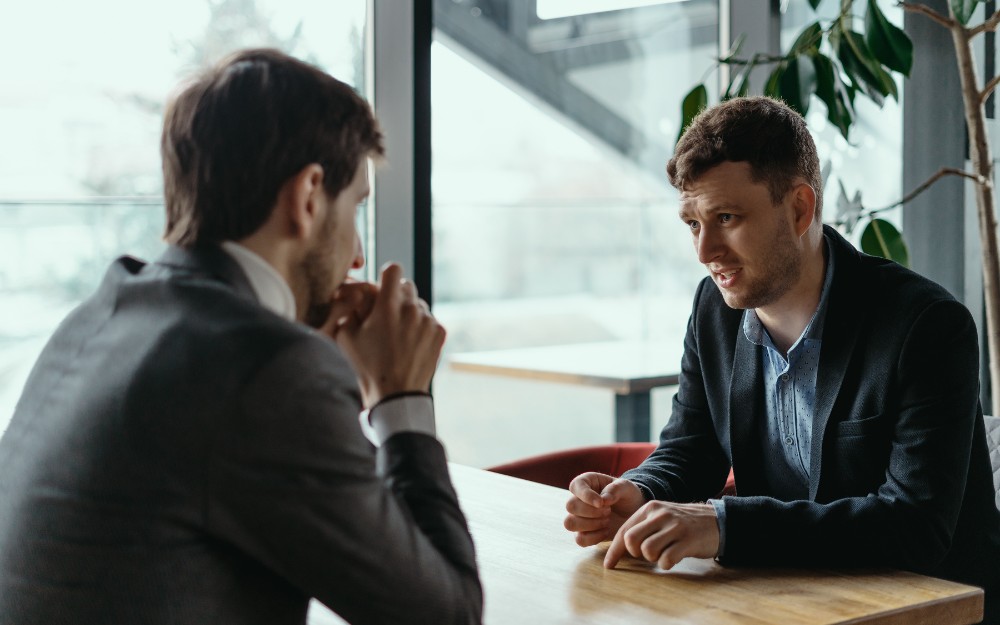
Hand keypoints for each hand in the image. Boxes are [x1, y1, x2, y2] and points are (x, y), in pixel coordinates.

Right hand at [320, 263, 444, 405]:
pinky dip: (421, 327)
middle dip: (396, 296)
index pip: (393, 270)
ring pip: (419, 304)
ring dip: (409, 312)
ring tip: (398, 335)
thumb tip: (354, 296)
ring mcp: (428, 321)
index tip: (383, 288)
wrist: (395, 395)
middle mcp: (411, 309)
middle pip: (407, 286)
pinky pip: (430, 320)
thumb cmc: (367, 367)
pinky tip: (410, 344)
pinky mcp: (440, 333)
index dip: (386, 276)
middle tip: (387, 315)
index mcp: (388, 306)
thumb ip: (349, 310)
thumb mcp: (346, 337)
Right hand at [564, 473, 644, 546]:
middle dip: (590, 511)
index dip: (586, 496)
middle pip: (570, 506)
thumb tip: (603, 500)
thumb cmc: (627, 495)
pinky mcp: (583, 533)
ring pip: (570, 523)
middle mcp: (578, 499)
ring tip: (607, 521)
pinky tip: (606, 531)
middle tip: (608, 511)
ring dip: (590, 524)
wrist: (633, 512)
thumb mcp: (626, 487)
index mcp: (586, 483)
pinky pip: (579, 539)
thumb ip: (616, 489)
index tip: (601, 503)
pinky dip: (594, 538)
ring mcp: (578, 517)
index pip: (575, 486)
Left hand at [604, 501, 718, 569]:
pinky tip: (674, 558)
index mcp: (650, 508)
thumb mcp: (661, 518)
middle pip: (631, 540)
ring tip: (664, 553)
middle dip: (635, 553)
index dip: (614, 550)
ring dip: (653, 558)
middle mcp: (660, 514)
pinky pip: (666, 559)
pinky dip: (667, 564)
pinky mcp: (687, 540)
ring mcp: (674, 526)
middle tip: (647, 554)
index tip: (609, 565)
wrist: (717, 521)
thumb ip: (642, 527)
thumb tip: (619, 549)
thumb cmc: (683, 524)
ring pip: (647, 550)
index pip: (624, 530)